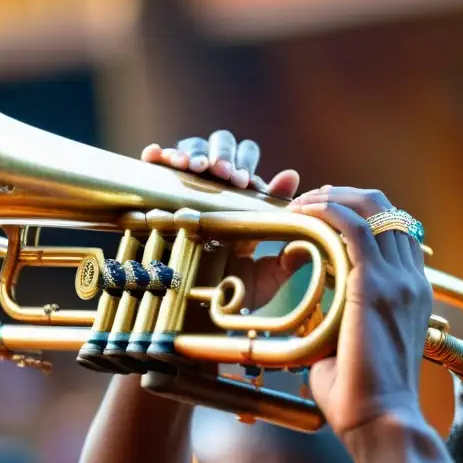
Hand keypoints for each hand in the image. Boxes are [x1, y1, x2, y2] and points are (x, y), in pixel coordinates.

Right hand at [141, 130, 303, 317]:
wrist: (200, 315)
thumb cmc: (236, 294)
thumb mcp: (269, 276)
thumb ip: (291, 248)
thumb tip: (305, 212)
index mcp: (244, 203)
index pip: (247, 167)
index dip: (245, 165)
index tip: (243, 181)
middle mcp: (217, 191)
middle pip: (222, 147)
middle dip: (223, 155)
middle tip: (222, 173)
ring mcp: (189, 191)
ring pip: (194, 150)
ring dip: (195, 153)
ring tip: (195, 168)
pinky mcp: (163, 196)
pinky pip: (161, 164)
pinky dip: (161, 155)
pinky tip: (158, 156)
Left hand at [289, 187, 431, 443]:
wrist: (382, 422)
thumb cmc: (363, 400)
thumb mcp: (352, 351)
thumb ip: (338, 327)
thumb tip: (312, 322)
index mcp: (413, 293)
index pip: (394, 232)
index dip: (358, 214)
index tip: (322, 218)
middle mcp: (412, 279)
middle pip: (385, 208)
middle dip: (344, 196)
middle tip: (307, 203)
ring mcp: (398, 279)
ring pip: (371, 206)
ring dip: (331, 197)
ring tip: (300, 204)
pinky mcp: (375, 284)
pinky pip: (352, 226)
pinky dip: (325, 210)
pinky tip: (302, 213)